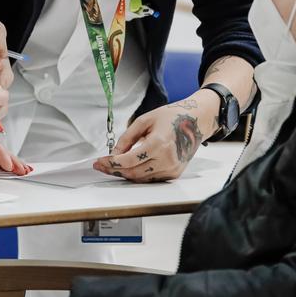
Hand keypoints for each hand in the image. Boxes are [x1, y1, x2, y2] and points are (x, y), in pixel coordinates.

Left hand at [93, 92, 215, 181]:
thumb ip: (127, 138)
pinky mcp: (174, 174)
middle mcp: (167, 159)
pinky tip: (130, 167)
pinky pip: (150, 179)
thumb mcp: (144, 120)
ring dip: (125, 174)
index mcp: (159, 143)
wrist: (196, 121)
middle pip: (133, 173)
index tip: (99, 162)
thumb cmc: (172, 117)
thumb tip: (113, 154)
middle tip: (101, 165)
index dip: (110, 163)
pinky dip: (138, 174)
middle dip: (114, 170)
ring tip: (113, 166)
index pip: (128, 160)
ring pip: (140, 179)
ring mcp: (172, 169)